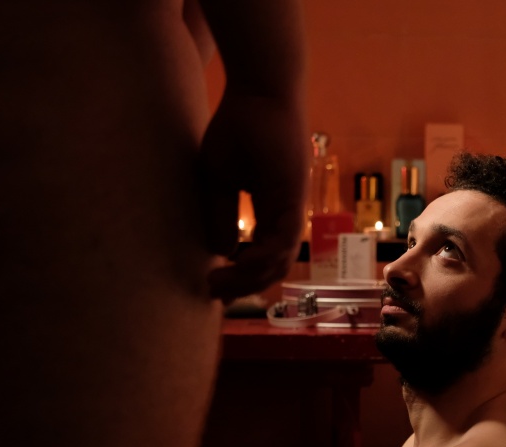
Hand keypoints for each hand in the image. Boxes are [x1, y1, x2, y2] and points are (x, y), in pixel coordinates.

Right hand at [198, 89, 307, 301]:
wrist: (259, 93)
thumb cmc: (239, 129)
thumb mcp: (219, 179)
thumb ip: (221, 215)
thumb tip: (222, 251)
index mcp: (272, 211)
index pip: (262, 255)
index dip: (240, 276)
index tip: (211, 286)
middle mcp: (287, 214)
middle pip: (273, 266)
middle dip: (243, 285)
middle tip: (213, 294)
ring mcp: (293, 207)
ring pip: (280, 259)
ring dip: (249, 278)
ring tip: (217, 284)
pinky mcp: (294, 198)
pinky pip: (284, 239)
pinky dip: (263, 258)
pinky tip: (237, 265)